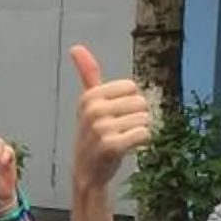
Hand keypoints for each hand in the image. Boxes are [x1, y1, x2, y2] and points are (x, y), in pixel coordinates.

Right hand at [68, 44, 154, 195]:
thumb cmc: (92, 135)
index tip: (115, 115)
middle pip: (140, 102)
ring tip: (122, 140)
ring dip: (138, 131)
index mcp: (90, 96)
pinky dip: (142, 142)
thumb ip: (87, 74)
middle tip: (119, 131)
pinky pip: (144, 134)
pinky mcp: (112, 146)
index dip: (129, 102)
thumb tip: (76, 47)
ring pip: (144, 119)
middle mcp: (93, 110)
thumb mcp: (88, 103)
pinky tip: (127, 148)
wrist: (87, 173)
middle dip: (136, 117)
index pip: (131, 87)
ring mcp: (101, 128)